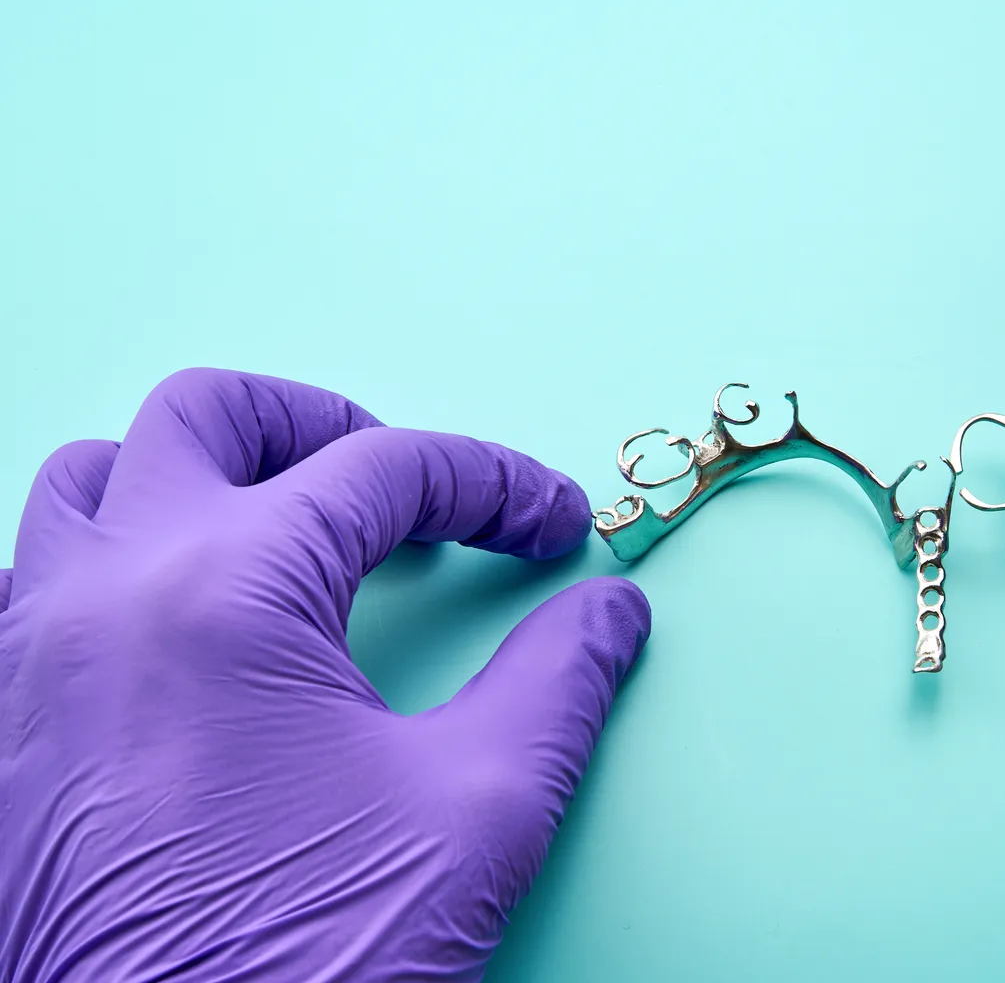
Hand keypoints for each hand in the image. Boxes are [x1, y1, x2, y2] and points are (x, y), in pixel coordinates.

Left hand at [0, 370, 649, 980]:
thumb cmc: (299, 967)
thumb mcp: (479, 812)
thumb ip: (559, 683)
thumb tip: (609, 613)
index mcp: (225, 592)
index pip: (386, 470)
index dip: (494, 483)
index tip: (549, 526)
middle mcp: (100, 595)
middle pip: (211, 415)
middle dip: (330, 427)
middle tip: (410, 486)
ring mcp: (23, 659)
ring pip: (96, 477)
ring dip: (205, 475)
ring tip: (289, 528)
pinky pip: (31, 579)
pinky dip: (115, 557)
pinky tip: (183, 622)